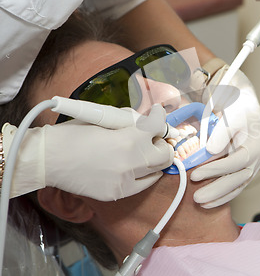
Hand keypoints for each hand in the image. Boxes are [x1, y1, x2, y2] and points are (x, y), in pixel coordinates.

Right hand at [3, 104, 173, 200]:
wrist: (47, 159)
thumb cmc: (72, 134)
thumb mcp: (104, 119)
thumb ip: (129, 121)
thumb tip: (146, 121)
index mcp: (129, 140)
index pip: (158, 126)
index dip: (159, 117)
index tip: (157, 114)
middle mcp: (132, 163)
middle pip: (165, 154)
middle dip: (162, 142)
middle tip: (154, 137)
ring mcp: (125, 182)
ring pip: (157, 172)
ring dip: (154, 160)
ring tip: (143, 152)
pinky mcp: (117, 194)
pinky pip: (141, 185)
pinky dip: (142, 175)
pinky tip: (131, 167)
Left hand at [191, 67, 259, 208]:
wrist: (244, 105)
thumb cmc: (238, 108)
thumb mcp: (231, 115)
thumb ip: (221, 133)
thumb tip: (210, 150)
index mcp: (257, 146)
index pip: (236, 161)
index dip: (215, 169)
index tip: (195, 174)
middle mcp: (259, 159)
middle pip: (238, 179)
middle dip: (217, 190)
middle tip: (196, 197)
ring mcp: (254, 166)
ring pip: (238, 186)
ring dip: (219, 196)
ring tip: (200, 203)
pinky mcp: (246, 170)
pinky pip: (236, 186)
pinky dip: (223, 195)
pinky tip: (209, 202)